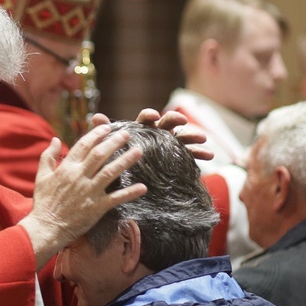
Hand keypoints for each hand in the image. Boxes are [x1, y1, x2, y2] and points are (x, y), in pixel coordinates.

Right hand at [20, 125, 145, 269]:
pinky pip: (116, 198)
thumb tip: (56, 139)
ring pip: (111, 172)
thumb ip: (49, 156)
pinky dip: (130, 193)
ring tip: (138, 151)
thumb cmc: (44, 202)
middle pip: (100, 154)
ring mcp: (89, 192)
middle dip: (115, 142)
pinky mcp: (96, 207)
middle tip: (127, 134)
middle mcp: (79, 177)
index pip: (84, 145)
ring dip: (126, 160)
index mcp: (66, 168)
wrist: (46, 228)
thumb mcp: (42, 176)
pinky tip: (142, 187)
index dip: (96, 134)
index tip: (107, 127)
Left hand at [93, 109, 213, 161]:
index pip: (144, 119)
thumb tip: (96, 117)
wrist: (124, 190)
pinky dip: (199, 153)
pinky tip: (209, 155)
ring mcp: (168, 146)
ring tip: (202, 138)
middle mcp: (155, 136)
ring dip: (192, 135)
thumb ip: (104, 135)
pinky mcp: (177, 159)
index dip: (149, 115)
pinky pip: (190, 154)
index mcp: (139, 131)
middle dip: (174, 120)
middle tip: (182, 120)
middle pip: (166, 123)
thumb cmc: (114, 167)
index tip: (154, 116)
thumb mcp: (109, 152)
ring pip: (181, 137)